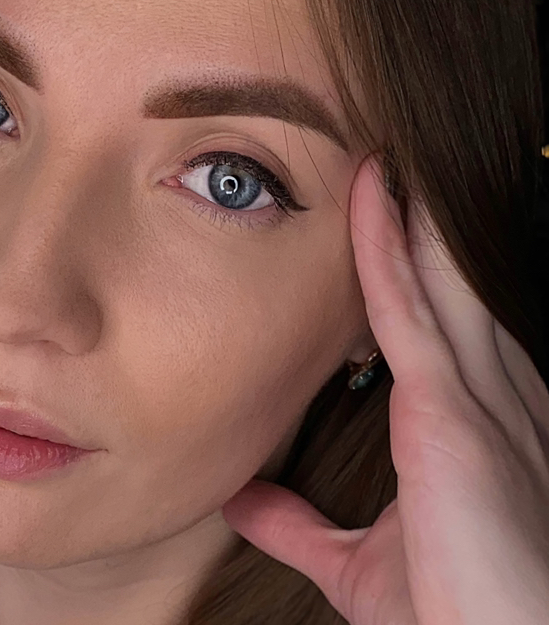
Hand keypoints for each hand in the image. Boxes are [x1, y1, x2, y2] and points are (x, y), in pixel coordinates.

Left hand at [220, 153, 548, 624]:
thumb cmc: (452, 616)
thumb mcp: (359, 562)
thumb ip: (296, 524)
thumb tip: (239, 498)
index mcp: (471, 423)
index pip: (436, 320)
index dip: (414, 261)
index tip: (384, 210)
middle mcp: (488, 395)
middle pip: (445, 282)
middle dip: (418, 219)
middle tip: (382, 154)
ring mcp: (476, 397)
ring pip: (435, 276)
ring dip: (405, 211)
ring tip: (376, 149)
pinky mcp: (451, 412)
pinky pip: (409, 306)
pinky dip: (389, 245)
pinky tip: (373, 193)